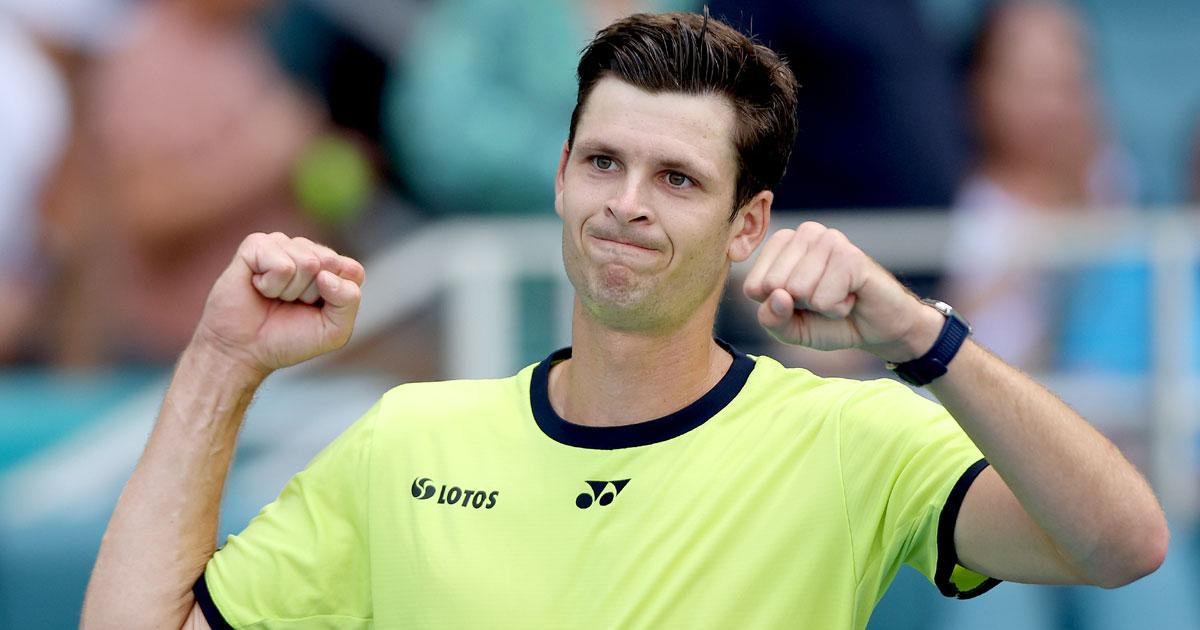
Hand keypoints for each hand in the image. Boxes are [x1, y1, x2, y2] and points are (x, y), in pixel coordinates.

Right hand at [192, 232, 365, 375]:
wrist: (243, 350)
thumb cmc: (288, 339)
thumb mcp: (334, 331)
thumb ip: (349, 301)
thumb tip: (327, 275)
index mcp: (330, 268)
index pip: (353, 271)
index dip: (337, 297)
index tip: (315, 310)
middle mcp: (307, 251)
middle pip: (330, 263)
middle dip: (312, 293)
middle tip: (291, 304)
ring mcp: (281, 244)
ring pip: (307, 262)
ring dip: (289, 290)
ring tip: (273, 297)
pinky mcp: (255, 245)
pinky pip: (281, 264)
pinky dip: (271, 285)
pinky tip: (258, 287)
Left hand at [742, 222, 941, 362]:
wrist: (879, 329)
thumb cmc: (830, 322)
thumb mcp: (790, 329)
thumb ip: (771, 318)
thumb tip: (777, 295)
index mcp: (782, 245)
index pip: (752, 286)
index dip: (778, 307)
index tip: (802, 303)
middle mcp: (804, 233)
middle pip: (773, 286)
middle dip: (799, 305)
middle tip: (824, 299)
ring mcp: (829, 239)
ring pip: (797, 290)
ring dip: (821, 306)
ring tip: (839, 296)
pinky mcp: (850, 255)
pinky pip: (823, 298)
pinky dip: (837, 308)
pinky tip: (851, 296)